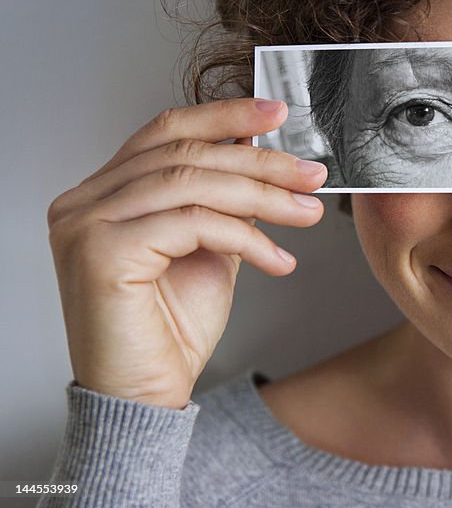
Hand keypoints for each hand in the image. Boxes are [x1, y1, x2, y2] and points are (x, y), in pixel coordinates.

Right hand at [47, 98, 326, 408]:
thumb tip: (262, 153)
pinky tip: (279, 260)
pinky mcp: (101, 253)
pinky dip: (246, 237)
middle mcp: (84, 201)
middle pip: (186, 155)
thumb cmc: (171, 326)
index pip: (167, 132)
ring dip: (264, 197)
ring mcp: (85, 224)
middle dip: (260, 161)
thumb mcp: (209, 246)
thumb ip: (224, 200)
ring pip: (193, 185)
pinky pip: (192, 224)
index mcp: (104, 192)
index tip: (278, 113)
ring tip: (308, 213)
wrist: (146, 394)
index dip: (225, 115)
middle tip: (311, 174)